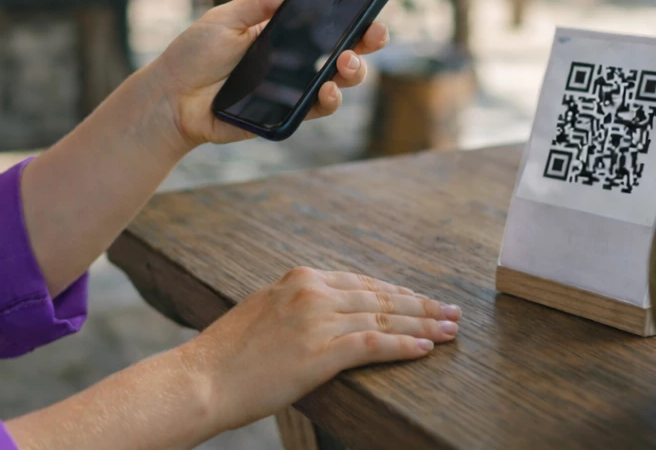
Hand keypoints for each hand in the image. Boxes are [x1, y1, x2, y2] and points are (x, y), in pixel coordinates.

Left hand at [148, 0, 389, 148]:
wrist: (170, 98)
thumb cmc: (193, 54)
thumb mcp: (225, 18)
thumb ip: (261, 2)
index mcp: (282, 32)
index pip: (326, 23)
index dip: (354, 17)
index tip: (372, 8)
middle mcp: (293, 61)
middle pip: (343, 51)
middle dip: (366, 43)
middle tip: (371, 36)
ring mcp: (291, 89)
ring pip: (338, 82)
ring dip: (353, 72)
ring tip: (345, 63)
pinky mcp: (284, 115)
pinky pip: (315, 110)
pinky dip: (328, 101)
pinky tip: (328, 90)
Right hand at [179, 267, 460, 432]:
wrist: (204, 378)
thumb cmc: (229, 355)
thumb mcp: (264, 311)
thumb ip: (298, 306)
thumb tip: (327, 314)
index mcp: (299, 277)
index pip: (362, 282)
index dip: (398, 293)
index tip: (422, 300)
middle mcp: (313, 291)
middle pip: (381, 297)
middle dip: (421, 305)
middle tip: (451, 312)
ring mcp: (318, 319)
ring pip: (384, 318)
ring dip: (423, 325)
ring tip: (450, 331)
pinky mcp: (321, 351)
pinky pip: (374, 344)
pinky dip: (404, 346)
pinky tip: (425, 349)